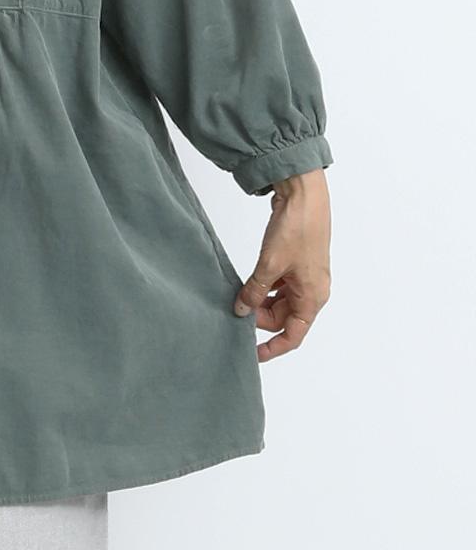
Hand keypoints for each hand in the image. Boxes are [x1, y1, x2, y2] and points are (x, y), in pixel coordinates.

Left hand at [233, 168, 331, 361]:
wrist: (304, 195)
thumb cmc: (296, 229)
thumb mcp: (270, 264)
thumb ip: (255, 290)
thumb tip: (241, 310)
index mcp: (313, 297)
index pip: (294, 335)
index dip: (274, 347)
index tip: (253, 354)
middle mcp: (312, 290)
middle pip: (284, 318)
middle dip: (260, 318)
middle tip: (235, 312)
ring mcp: (304, 276)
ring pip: (279, 301)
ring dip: (260, 301)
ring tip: (238, 298)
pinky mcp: (295, 261)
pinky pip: (278, 284)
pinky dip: (263, 287)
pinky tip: (247, 283)